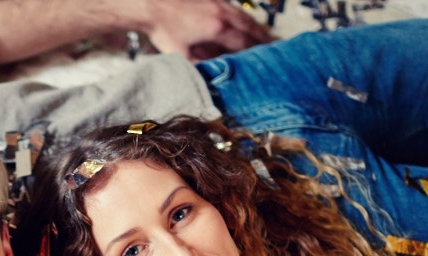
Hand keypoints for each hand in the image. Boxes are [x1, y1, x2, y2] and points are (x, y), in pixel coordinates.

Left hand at [138, 0, 273, 60]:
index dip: (256, 53)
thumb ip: (199, 66)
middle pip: (251, 28)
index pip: (244, 43)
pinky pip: (235, 9)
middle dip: (264, 39)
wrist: (152, 4)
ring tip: (266, 37)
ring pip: (245, 17)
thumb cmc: (163, 28)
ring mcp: (219, 4)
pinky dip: (244, 18)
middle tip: (275, 49)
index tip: (265, 61)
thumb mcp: (180, 55)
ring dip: (257, 28)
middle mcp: (222, 14)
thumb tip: (212, 77)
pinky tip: (245, 23)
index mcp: (217, 29)